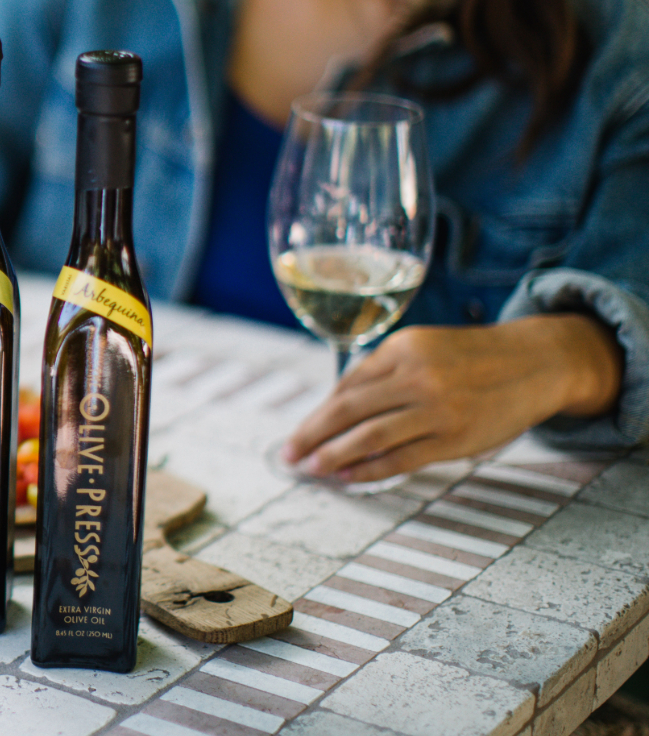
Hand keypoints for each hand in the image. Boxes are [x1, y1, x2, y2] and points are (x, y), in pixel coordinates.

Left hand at [280, 315, 622, 482]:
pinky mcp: (455, 437)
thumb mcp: (424, 348)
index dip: (319, 413)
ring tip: (310, 468)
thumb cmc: (469, 359)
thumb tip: (335, 408)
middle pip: (348, 409)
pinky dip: (369, 468)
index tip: (300, 431)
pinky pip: (402, 457)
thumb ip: (383, 373)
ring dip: (333, 454)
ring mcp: (437, 407)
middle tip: (289, 453)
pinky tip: (348, 476)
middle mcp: (416, 375)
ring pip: (370, 435)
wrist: (535, 363)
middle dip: (312, 433)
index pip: (347, 385)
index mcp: (402, 348)